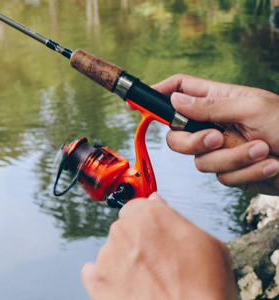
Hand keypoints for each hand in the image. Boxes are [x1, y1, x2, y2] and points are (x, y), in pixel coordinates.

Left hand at [81, 193, 237, 299]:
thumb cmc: (207, 288)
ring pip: (111, 252)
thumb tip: (156, 202)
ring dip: (123, 262)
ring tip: (147, 284)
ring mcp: (106, 256)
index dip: (150, 226)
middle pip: (123, 229)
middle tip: (158, 266)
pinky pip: (92, 272)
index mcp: (148, 214)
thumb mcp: (208, 243)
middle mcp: (122, 229)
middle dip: (137, 243)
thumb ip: (174, 216)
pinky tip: (124, 289)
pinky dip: (104, 279)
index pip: (138, 208)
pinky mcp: (96, 282)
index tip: (158, 239)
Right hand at [152, 74, 278, 194]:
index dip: (156, 95)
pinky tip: (271, 165)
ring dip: (234, 159)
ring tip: (265, 151)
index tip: (135, 103)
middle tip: (214, 138)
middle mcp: (213, 125)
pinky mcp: (231, 173)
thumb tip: (174, 101)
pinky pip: (222, 179)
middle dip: (192, 142)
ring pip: (200, 163)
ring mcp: (220, 151)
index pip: (178, 90)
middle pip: (175, 136)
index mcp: (217, 100)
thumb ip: (209, 106)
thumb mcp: (250, 107)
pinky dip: (247, 174)